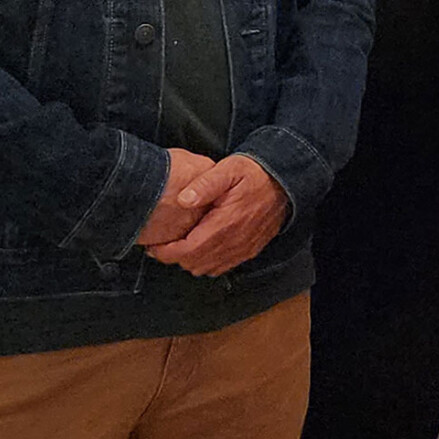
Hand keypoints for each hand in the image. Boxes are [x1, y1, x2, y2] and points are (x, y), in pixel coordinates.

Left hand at [146, 154, 286, 276]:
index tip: (153, 246)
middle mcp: (235, 241)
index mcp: (225, 223)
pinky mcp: (250, 250)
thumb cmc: (254, 174)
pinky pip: (223, 267)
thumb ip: (204, 183)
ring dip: (191, 261)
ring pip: (207, 269)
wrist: (285, 182)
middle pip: (194, 263)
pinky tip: (203, 249)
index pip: (187, 250)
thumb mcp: (228, 169)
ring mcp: (243, 248)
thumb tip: (182, 199)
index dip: (166, 252)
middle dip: (175, 257)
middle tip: (163, 244)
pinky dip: (208, 263)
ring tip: (180, 246)